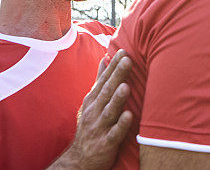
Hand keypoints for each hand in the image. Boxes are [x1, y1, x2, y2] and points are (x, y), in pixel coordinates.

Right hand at [49, 49, 132, 169]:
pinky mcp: (106, 143)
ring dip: (117, 99)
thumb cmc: (93, 124)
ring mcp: (99, 127)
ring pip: (109, 111)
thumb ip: (100, 80)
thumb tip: (105, 58)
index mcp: (93, 100)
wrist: (80, 159)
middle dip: (117, 75)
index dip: (113, 65)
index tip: (123, 50)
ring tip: (125, 86)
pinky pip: (114, 134)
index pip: (104, 79)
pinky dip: (121, 125)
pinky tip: (129, 115)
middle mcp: (95, 111)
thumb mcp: (92, 101)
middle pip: (107, 91)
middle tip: (127, 59)